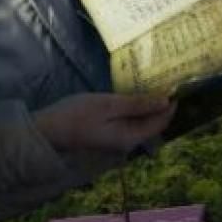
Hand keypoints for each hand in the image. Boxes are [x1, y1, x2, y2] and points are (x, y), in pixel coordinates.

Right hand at [33, 93, 175, 152]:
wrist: (45, 130)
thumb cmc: (76, 115)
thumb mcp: (108, 105)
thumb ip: (137, 104)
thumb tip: (166, 101)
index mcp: (130, 137)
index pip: (160, 122)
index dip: (170, 104)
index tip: (175, 83)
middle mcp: (126, 142)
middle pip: (151, 124)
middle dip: (159, 105)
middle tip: (163, 80)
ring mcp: (115, 139)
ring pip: (138, 123)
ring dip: (145, 106)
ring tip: (148, 85)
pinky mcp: (105, 134)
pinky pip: (126, 122)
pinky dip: (131, 110)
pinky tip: (128, 97)